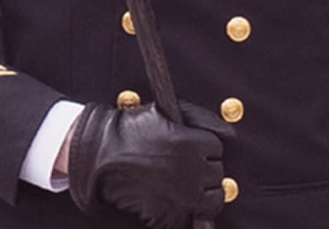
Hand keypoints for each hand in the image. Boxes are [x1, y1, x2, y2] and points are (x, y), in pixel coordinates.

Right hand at [66, 100, 229, 225]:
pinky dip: (189, 209)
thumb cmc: (130, 130)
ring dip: (202, 191)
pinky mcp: (171, 214)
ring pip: (213, 198)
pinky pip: (193, 216)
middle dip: (203, 169)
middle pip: (217, 173)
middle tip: (181, 164)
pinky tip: (176, 198)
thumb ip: (200, 118)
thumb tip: (229, 134)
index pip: (216, 149)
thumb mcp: (164, 112)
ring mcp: (181, 196)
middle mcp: (190, 171)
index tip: (189, 147)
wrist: (99, 157)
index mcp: (191, 144)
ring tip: (183, 182)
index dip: (203, 147)